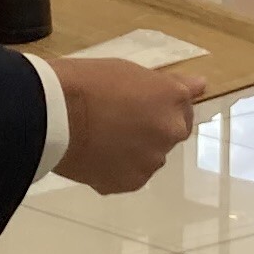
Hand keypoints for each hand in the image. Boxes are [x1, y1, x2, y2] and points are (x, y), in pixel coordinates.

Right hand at [53, 57, 200, 194]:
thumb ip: (167, 84)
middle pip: (170, 133)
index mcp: (172, 99)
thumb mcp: (128, 71)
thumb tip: (202, 85)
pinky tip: (93, 155)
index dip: (160, 105)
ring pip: (149, 157)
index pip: (184, 105)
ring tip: (100, 139)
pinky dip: (116, 168)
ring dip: (134, 151)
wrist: (51, 114)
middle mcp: (170, 131)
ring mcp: (152, 160)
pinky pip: (129, 175)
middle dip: (151, 129)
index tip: (140, 103)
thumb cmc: (86, 82)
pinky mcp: (131, 183)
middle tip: (117, 121)